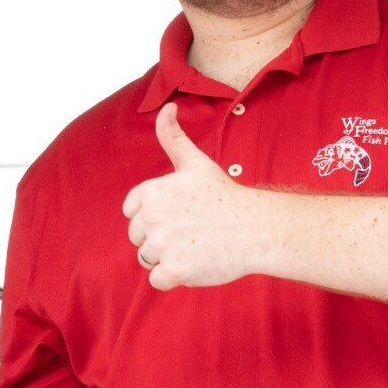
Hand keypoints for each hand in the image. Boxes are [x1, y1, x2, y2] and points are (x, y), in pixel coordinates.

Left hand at [122, 103, 267, 290]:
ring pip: (147, 258)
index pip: (131, 212)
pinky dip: (174, 276)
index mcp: (152, 191)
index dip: (153, 215)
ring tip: (195, 245)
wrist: (256, 228)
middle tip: (191, 231)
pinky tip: (195, 261)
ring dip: (167, 257)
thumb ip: (173, 137)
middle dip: (160, 237)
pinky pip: (157, 279)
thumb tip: (166, 108)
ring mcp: (162, 245)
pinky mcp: (174, 270)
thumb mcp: (196, 162)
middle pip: (138, 237)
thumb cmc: (225, 196)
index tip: (179, 214)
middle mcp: (152, 218)